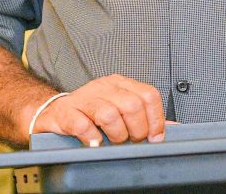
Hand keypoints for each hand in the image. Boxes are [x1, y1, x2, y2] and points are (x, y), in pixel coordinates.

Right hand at [28, 74, 166, 145]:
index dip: (156, 119)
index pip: (148, 95)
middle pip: (131, 105)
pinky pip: (83, 125)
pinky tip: (95, 142)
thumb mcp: (119, 110)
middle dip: (136, 130)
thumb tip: (173, 128)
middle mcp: (103, 87)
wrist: (52, 114)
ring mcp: (83, 98)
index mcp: (120, 83)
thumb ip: (144, 117)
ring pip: (109, 114)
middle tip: (131, 141)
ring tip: (112, 141)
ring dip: (116, 135)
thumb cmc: (90, 113)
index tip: (154, 137)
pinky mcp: (65, 113)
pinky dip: (92, 137)